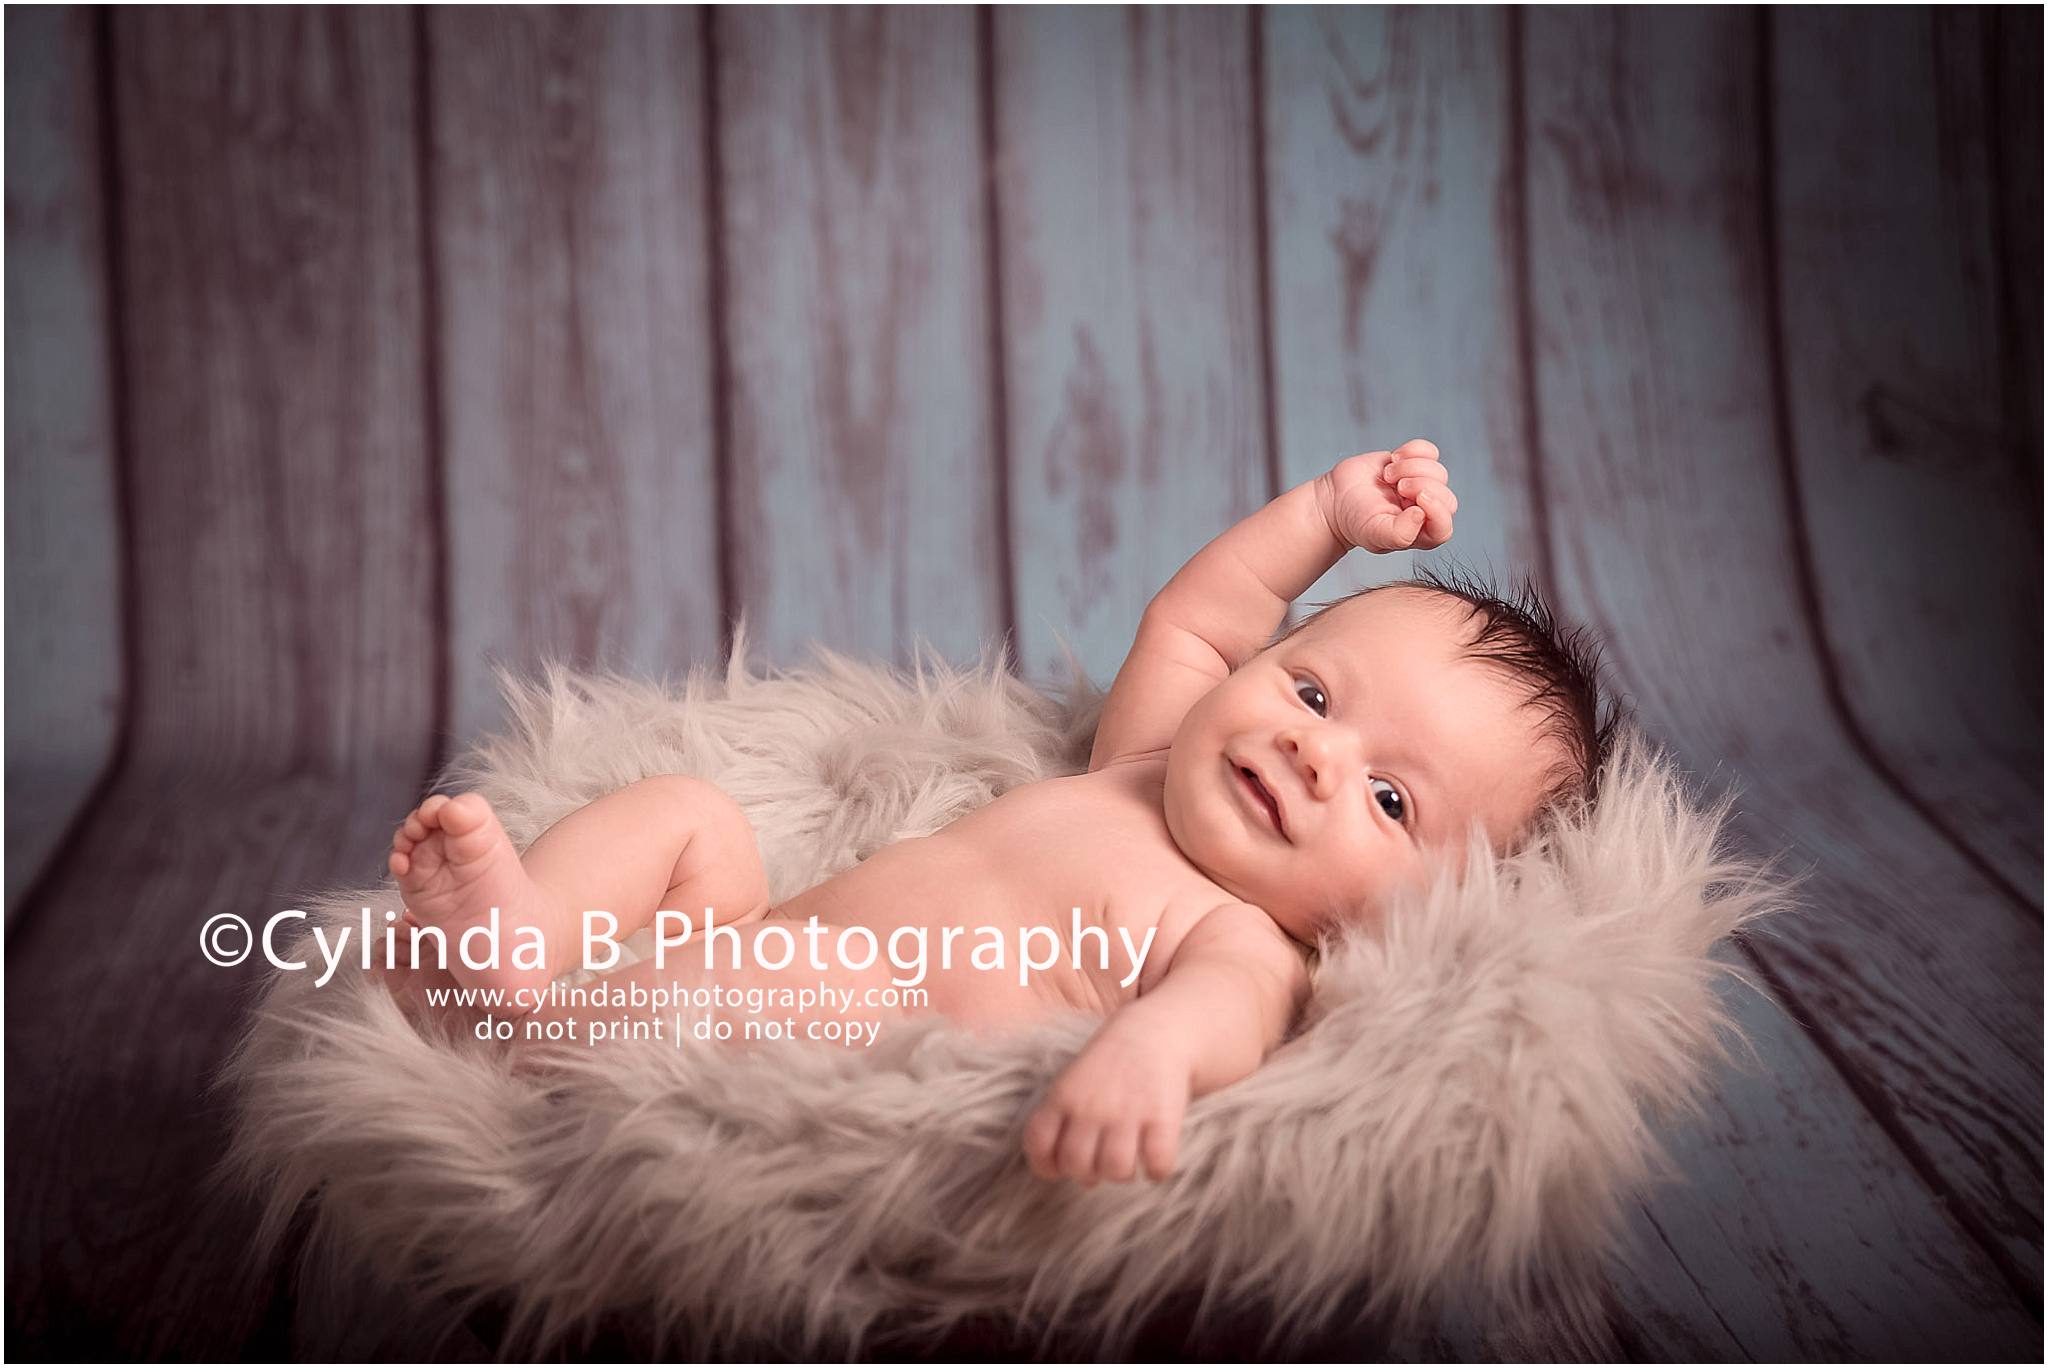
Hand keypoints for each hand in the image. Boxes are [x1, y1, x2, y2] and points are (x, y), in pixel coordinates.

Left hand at [1023, 1026, 1190, 1183]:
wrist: (1155, 1031)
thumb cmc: (1109, 1067)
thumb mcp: (1072, 1082)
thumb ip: (1058, 1120)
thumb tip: (1056, 1169)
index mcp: (1063, 1096)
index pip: (1038, 1145)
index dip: (1047, 1166)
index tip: (1061, 1167)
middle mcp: (1091, 1106)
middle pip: (1077, 1165)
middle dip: (1088, 1173)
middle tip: (1101, 1160)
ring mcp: (1127, 1112)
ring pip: (1116, 1171)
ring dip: (1123, 1173)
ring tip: (1130, 1157)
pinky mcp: (1163, 1117)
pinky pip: (1157, 1166)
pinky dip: (1157, 1168)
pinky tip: (1155, 1153)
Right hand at [1315, 438, 1456, 552]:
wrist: (1336, 498)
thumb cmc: (1355, 521)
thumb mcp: (1374, 534)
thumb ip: (1400, 533)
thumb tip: (1421, 514)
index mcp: (1421, 534)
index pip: (1444, 528)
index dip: (1437, 511)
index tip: (1417, 500)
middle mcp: (1426, 511)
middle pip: (1446, 496)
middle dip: (1421, 486)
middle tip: (1397, 487)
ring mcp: (1422, 486)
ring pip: (1439, 471)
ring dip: (1411, 468)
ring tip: (1389, 475)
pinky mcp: (1415, 463)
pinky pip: (1430, 451)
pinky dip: (1414, 451)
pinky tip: (1394, 458)